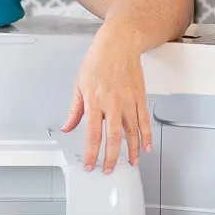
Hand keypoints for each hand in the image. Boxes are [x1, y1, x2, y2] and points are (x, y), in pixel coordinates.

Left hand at [61, 36, 151, 172]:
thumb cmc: (98, 61)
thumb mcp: (79, 84)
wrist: (119, 44)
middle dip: (111, 158)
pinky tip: (146, 146)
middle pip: (113, 137)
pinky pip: (144, 120)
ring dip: (132, 150)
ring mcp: (128, 101)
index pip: (92, 134)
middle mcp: (112, 103)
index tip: (90, 165)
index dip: (91, 153)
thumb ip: (75, 109)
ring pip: (131, 132)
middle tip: (109, 170)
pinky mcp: (140, 97)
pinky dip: (146, 136)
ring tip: (131, 163)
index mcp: (94, 101)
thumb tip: (68, 126)